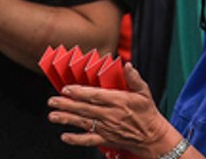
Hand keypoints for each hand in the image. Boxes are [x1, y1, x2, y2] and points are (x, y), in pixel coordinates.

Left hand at [50, 65, 183, 156]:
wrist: (152, 136)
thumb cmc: (147, 112)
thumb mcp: (145, 92)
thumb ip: (134, 78)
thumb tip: (127, 65)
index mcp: (119, 101)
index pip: (95, 95)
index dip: (79, 92)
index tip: (67, 88)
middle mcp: (111, 115)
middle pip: (85, 109)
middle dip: (67, 104)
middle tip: (53, 101)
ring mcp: (107, 128)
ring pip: (83, 123)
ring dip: (67, 119)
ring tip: (53, 116)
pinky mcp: (106, 139)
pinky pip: (88, 140)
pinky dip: (76, 139)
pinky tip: (65, 136)